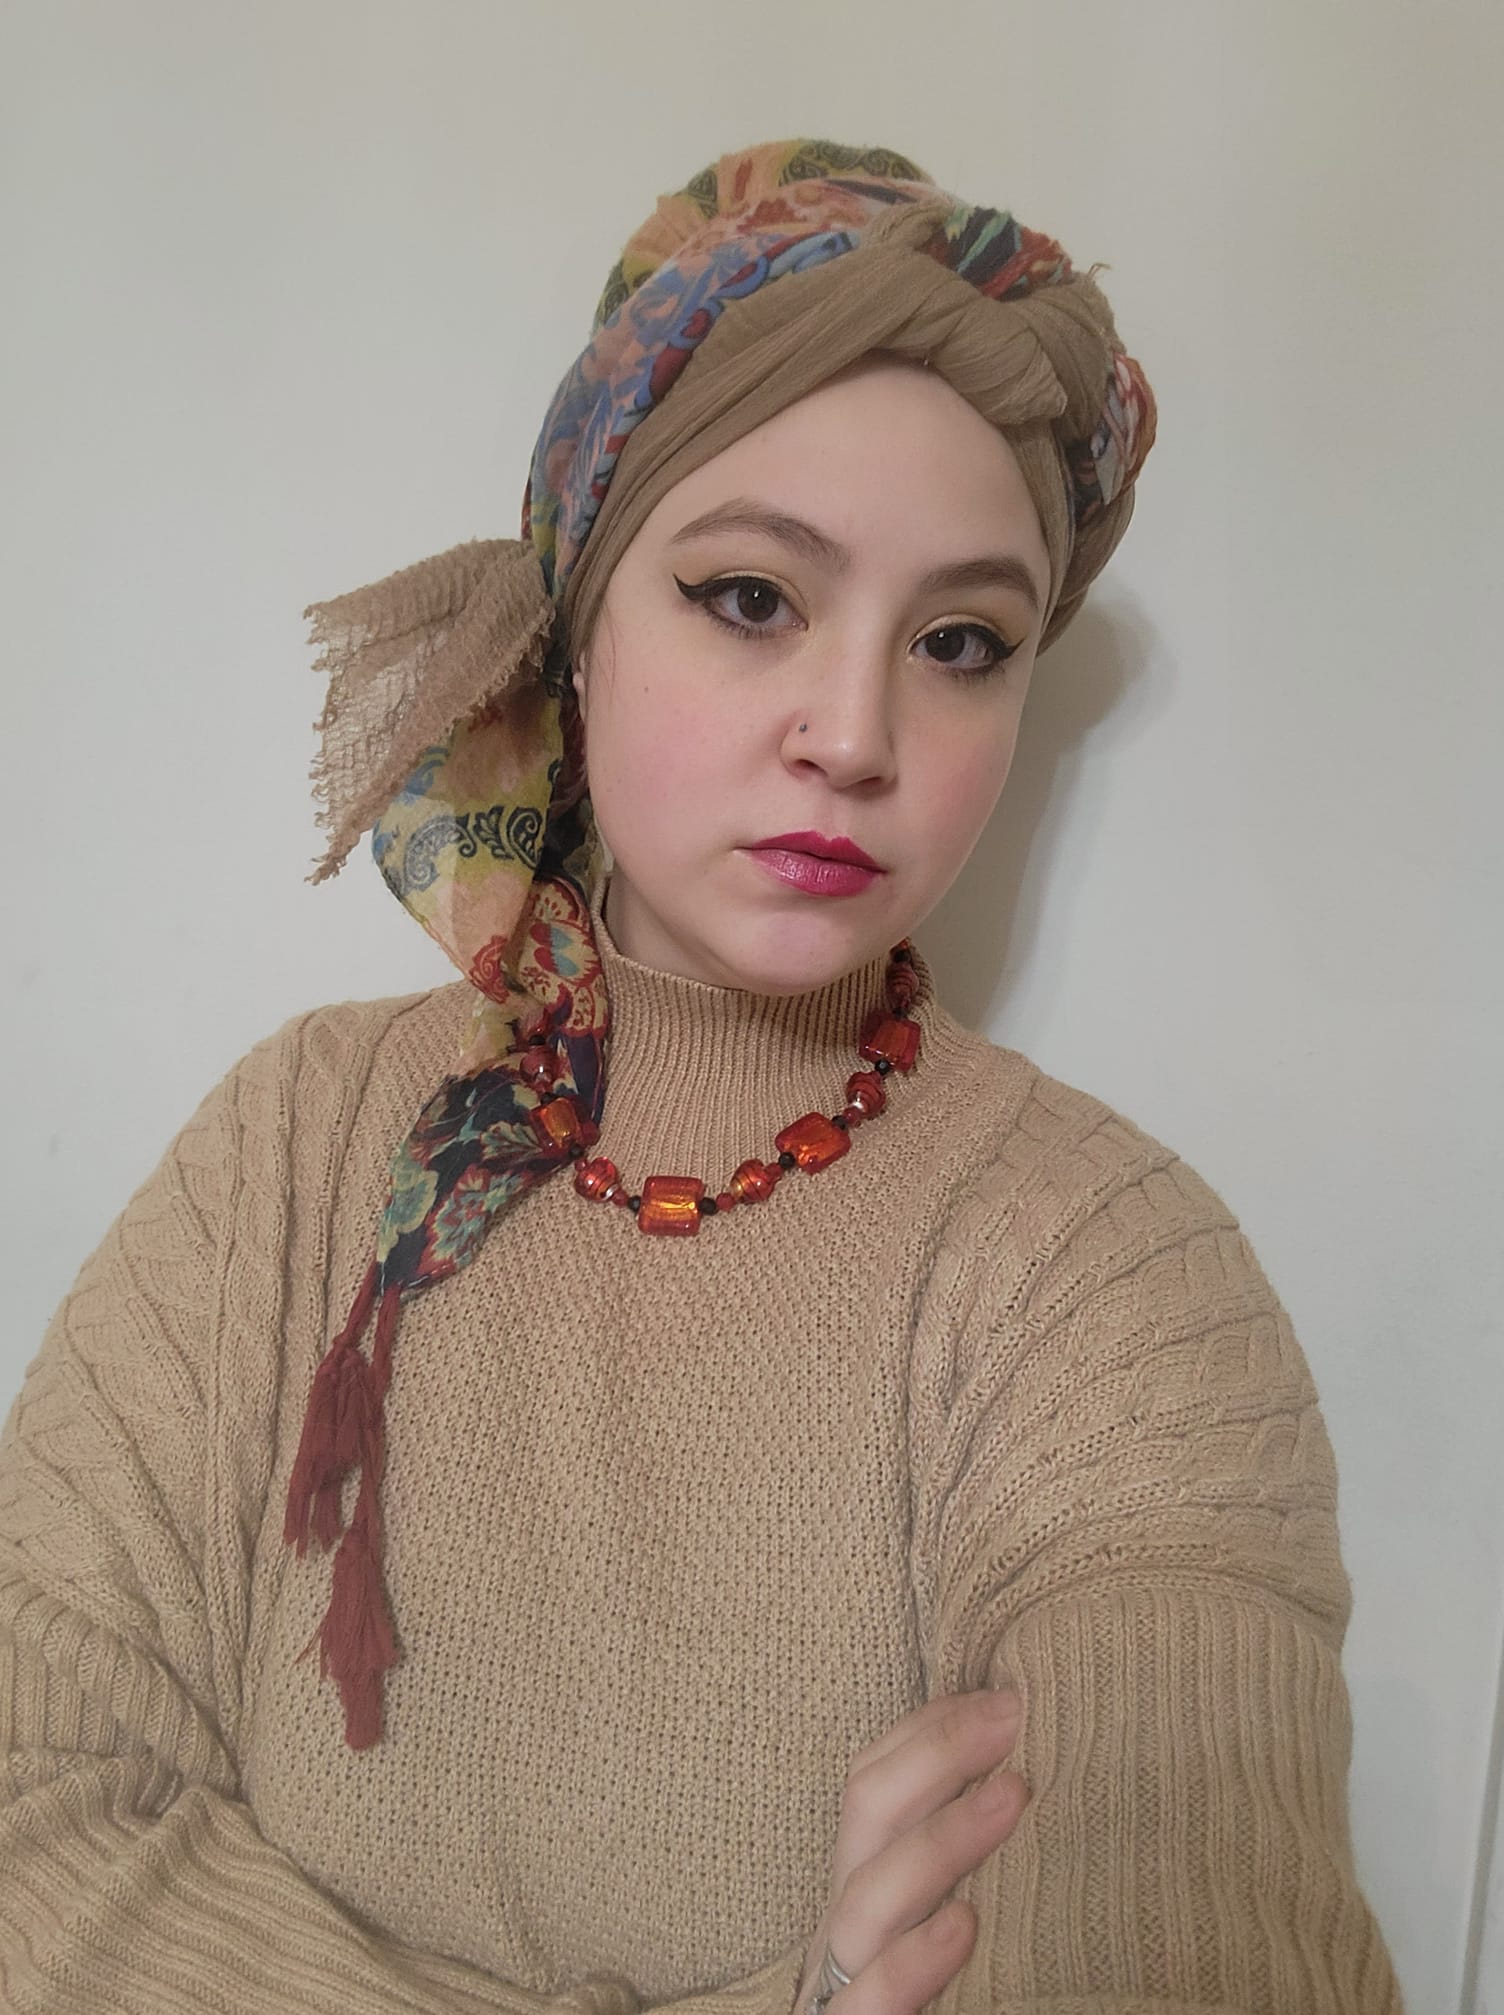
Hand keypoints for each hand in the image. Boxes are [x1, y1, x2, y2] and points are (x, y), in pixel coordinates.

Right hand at [794, 1689, 1029, 2014]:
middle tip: (1017, 1715)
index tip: (1008, 1692)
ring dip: (941, 1838)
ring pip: (866, 1896)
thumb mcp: (941, 1910)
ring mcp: (843, 1981)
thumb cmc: (929, 1992)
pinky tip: (966, 1924)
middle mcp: (845, 1919)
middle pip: (866, 1809)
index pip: (874, 1777)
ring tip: (1016, 1797)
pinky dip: (914, 1959)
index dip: (929, 1726)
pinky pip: (872, 2001)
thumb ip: (965, 1856)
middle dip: (936, 1751)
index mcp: (865, 1879)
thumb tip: (1038, 1774)